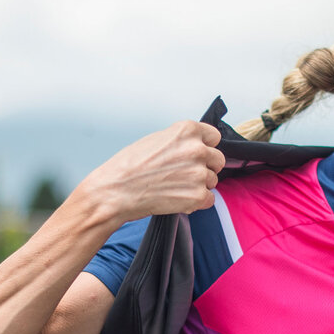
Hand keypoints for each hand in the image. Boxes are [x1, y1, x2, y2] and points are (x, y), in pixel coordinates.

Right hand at [81, 120, 225, 221]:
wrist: (115, 191)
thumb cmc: (128, 166)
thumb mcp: (156, 140)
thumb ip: (181, 140)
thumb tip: (195, 146)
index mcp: (187, 131)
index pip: (214, 137)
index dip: (205, 147)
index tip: (198, 154)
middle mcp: (197, 149)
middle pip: (217, 160)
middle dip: (205, 167)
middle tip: (185, 174)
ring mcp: (199, 173)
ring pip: (212, 181)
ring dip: (198, 185)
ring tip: (175, 186)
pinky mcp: (197, 196)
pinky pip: (209, 199)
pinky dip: (196, 202)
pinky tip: (177, 198)